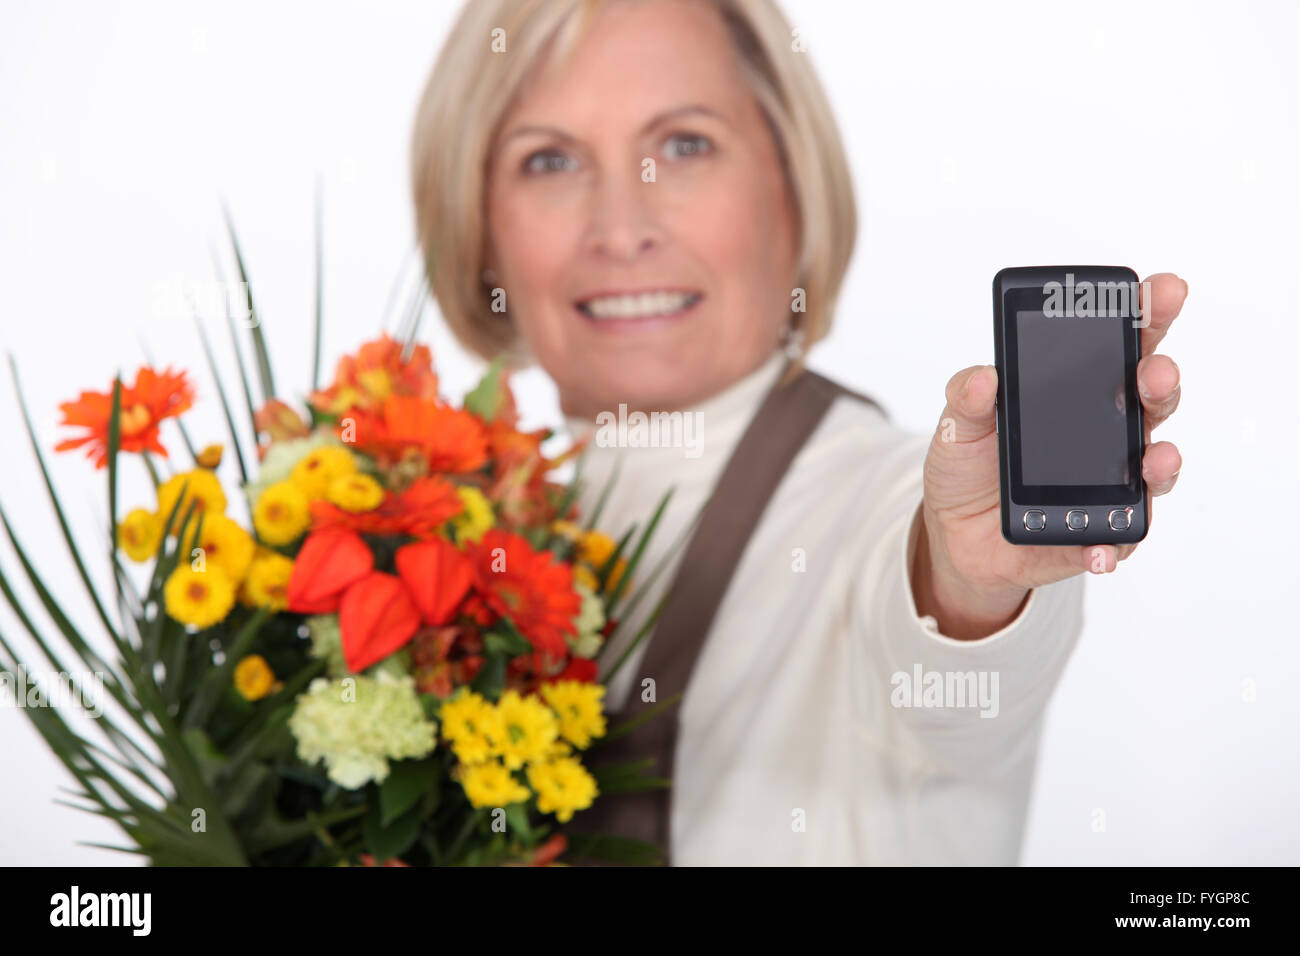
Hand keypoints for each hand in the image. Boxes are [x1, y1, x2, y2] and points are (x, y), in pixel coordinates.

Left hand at [912, 272, 1187, 638]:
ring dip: (1161, 461)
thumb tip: (983, 379)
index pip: (1122, 342)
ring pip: (1153, 465)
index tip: (1160, 291)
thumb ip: (967, 397)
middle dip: (1160, 379)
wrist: (956, 535)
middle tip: (1153, 372)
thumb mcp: (957, 424)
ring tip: (1153, 459)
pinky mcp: (1099, 528)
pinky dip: (1113, 541)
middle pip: (1151, 396)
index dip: (1146, 313)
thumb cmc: (968, 466)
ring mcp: (1112, 480)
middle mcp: (1107, 429)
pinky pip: (1118, 536)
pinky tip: (1102, 547)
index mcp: (1077, 389)